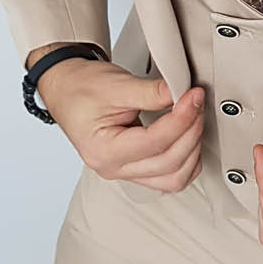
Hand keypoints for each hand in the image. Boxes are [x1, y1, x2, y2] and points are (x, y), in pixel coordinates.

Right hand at [34, 50, 205, 191]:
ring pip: (173, 179)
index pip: (155, 142)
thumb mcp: (115, 84)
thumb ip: (151, 92)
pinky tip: (188, 137)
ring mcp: (125, 172)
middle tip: (196, 103)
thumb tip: (182, 94)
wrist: (66, 89)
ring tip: (194, 120)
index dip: (181, 119)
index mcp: (103, 151)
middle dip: (190, 132)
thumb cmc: (81, 88)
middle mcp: (113, 168)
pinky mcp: (135, 169)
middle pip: (168, 164)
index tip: (193, 96)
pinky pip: (169, 178)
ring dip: (192, 151)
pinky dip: (186, 161)